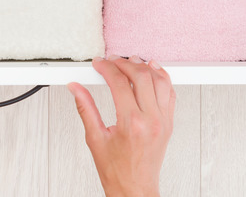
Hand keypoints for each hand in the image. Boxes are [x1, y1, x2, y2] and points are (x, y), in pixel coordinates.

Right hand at [68, 56, 175, 196]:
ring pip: (160, 80)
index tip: (98, 64)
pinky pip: (170, 93)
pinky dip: (162, 78)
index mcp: (131, 123)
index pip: (119, 82)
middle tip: (111, 61)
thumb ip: (85, 108)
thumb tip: (75, 88)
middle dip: (124, 63)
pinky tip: (153, 72)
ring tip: (131, 62)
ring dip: (145, 67)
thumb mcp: (95, 138)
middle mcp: (151, 119)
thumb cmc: (116, 170)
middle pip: (141, 76)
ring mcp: (163, 120)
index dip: (106, 68)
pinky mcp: (168, 123)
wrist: (134, 189)